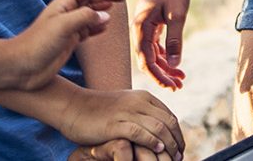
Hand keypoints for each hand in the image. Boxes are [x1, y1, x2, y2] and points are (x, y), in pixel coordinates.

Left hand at [10, 0, 122, 89]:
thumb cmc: (37, 44)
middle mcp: (65, 14)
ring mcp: (67, 28)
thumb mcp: (63, 26)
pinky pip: (86, 30)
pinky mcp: (68, 42)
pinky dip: (97, 27)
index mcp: (63, 4)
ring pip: (89, 13)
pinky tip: (104, 28)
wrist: (20, 67)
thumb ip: (85, 17)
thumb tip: (106, 16)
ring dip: (102, 10)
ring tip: (113, 11)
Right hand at [53, 88, 182, 160]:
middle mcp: (139, 102)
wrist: (73, 107)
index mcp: (143, 98)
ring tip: (172, 158)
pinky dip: (152, 142)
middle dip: (177, 142)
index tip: (180, 149)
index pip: (170, 117)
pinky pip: (140, 133)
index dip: (178, 135)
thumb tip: (157, 130)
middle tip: (179, 157)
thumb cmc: (98, 112)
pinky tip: (157, 150)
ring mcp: (127, 112)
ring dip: (169, 145)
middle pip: (169, 123)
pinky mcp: (115, 123)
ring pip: (159, 128)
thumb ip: (141, 115)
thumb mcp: (125, 108)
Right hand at [133, 0, 188, 89]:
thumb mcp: (177, 15)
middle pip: (148, 59)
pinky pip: (155, 43)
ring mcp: (144, 25)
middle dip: (163, 74)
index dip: (159, 76)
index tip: (172, 87)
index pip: (146, 60)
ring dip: (165, 65)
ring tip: (180, 77)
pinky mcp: (151, 21)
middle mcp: (139, 28)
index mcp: (141, 28)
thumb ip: (175, 41)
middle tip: (180, 85)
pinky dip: (165, 53)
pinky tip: (174, 61)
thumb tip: (174, 65)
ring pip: (152, 52)